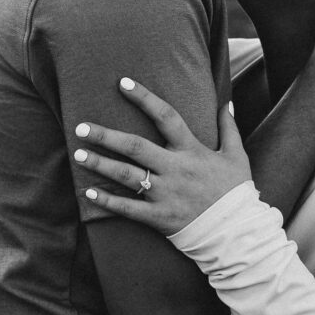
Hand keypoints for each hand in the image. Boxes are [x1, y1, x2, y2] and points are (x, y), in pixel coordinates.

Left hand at [75, 77, 252, 235]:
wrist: (237, 232)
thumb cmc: (236, 191)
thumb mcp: (236, 155)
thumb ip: (229, 127)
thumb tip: (226, 101)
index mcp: (191, 150)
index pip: (166, 116)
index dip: (144, 98)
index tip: (123, 83)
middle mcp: (174, 169)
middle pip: (134, 147)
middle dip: (106, 136)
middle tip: (81, 127)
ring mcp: (165, 194)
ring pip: (126, 175)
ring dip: (99, 164)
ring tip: (77, 155)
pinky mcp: (159, 217)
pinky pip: (128, 208)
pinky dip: (107, 201)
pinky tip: (88, 193)